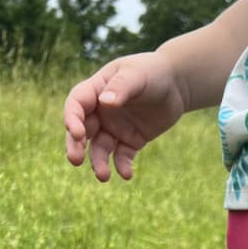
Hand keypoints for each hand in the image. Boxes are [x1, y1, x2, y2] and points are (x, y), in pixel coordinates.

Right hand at [63, 53, 186, 180]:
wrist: (176, 84)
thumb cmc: (152, 72)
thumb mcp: (136, 75)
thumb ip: (121, 87)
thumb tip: (105, 103)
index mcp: (96, 90)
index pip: (76, 105)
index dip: (72, 119)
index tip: (77, 134)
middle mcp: (101, 111)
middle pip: (82, 131)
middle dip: (76, 146)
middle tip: (75, 160)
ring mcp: (115, 127)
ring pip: (100, 148)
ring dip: (99, 162)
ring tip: (103, 176)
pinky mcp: (131, 140)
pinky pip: (123, 156)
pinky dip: (123, 166)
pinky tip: (127, 175)